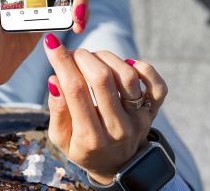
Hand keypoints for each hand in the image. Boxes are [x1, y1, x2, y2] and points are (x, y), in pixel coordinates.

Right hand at [42, 38, 167, 184]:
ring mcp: (139, 119)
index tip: (52, 44)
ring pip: (127, 76)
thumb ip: (57, 111)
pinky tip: (125, 64)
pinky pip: (157, 85)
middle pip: (102, 79)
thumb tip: (55, 80)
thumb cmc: (84, 147)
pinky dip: (143, 68)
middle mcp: (118, 128)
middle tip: (74, 54)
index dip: (62, 62)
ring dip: (107, 58)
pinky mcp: (153, 111)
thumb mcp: (61, 139)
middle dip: (83, 57)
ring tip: (94, 58)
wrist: (118, 166)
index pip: (75, 91)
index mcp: (90, 138)